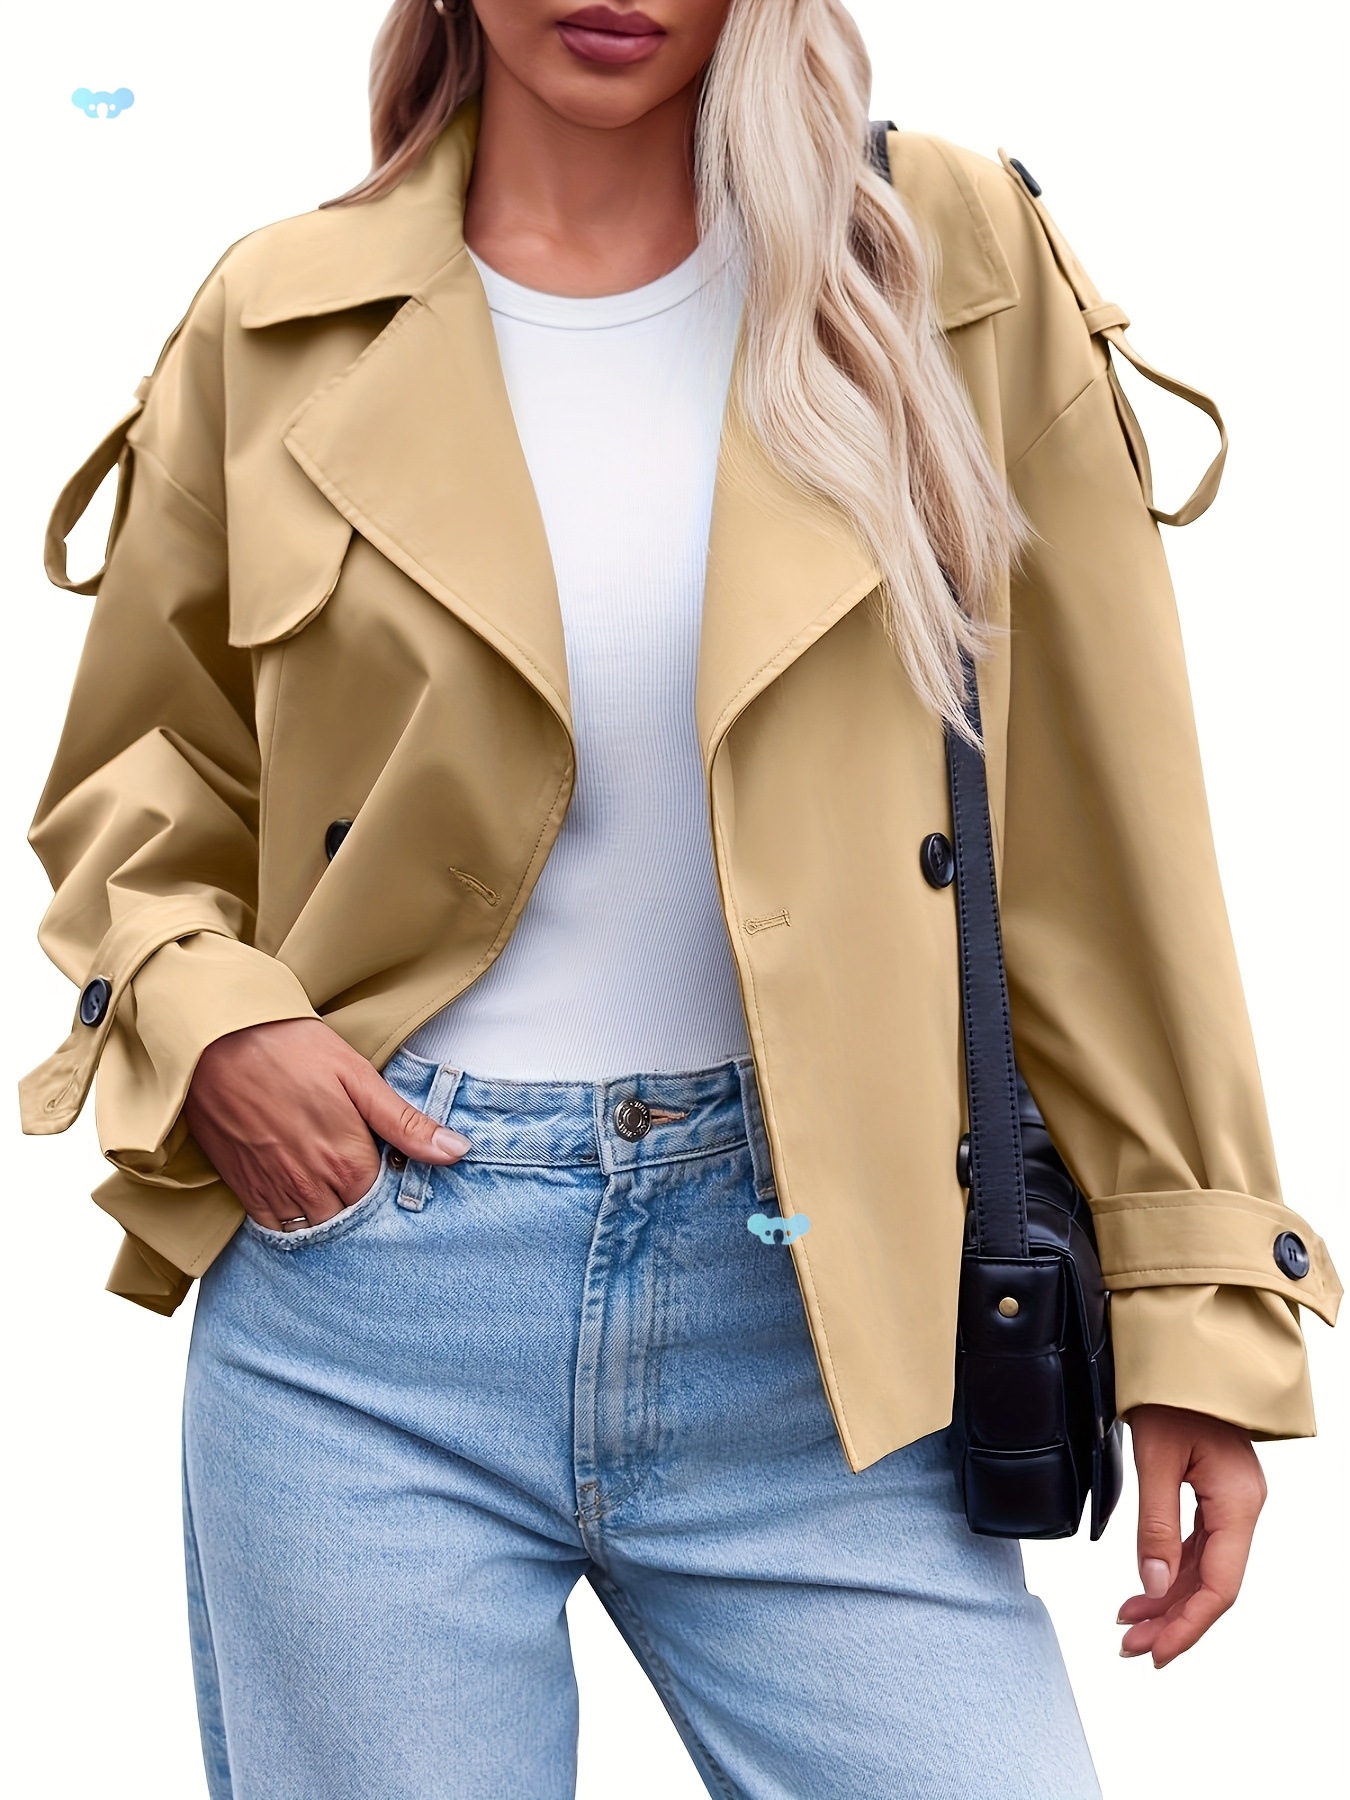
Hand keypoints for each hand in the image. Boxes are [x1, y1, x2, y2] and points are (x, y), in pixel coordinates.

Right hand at [184, 1017, 469, 1230]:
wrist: (218, 1040)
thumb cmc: (291, 1049)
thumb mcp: (359, 1077)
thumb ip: (406, 1124)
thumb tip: (457, 1151)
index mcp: (347, 1161)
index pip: (384, 1202)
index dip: (391, 1187)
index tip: (390, 1166)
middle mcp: (311, 1186)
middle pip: (350, 1220)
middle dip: (362, 1205)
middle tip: (362, 1175)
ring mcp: (274, 1191)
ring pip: (314, 1229)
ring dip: (330, 1216)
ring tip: (334, 1186)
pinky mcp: (244, 1188)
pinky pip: (276, 1229)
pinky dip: (293, 1223)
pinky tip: (303, 1198)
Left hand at [1117, 1403, 1266, 1666]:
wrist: (1184, 1350)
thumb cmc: (1171, 1392)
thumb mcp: (1155, 1458)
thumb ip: (1156, 1526)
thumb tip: (1152, 1585)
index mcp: (1237, 1502)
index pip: (1220, 1586)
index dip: (1188, 1624)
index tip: (1156, 1652)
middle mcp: (1243, 1506)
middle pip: (1213, 1583)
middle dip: (1171, 1619)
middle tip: (1130, 1646)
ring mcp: (1232, 1500)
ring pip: (1204, 1568)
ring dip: (1168, 1599)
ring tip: (1129, 1624)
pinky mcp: (1217, 1492)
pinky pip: (1198, 1545)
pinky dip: (1170, 1569)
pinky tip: (1144, 1587)